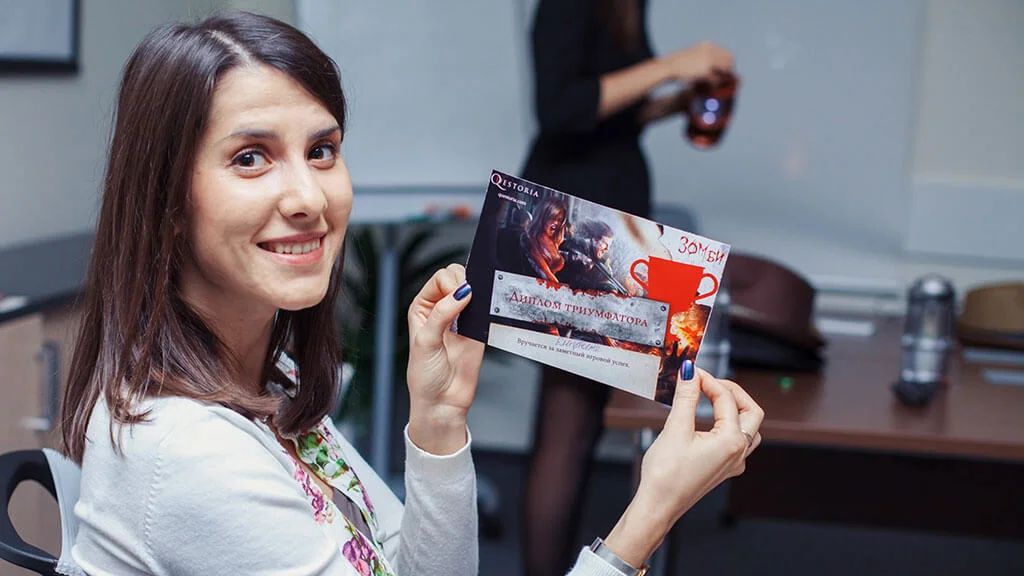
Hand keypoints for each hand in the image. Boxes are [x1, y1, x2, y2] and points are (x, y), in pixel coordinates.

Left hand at [406, 264, 484, 453]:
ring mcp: (461, 318)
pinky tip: (486, 313)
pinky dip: (489, 305)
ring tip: (477, 307)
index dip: (451, 283)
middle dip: (465, 283)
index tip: (457, 296)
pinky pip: (486, 308)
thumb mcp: (426, 342)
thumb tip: (462, 292)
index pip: (440, 279)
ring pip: (474, 289)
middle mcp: (441, 308)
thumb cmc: (425, 376)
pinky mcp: (478, 329)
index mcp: (422, 306)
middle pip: (457, 278)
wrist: (442, 402)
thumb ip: (442, 314)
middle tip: (468, 300)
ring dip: (479, 292)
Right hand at [603, 364, 763, 566]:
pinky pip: (736, 441)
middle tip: (709, 381)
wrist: (658, 506)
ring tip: (712, 396)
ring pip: (748, 428)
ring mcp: (732, 463)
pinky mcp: (722, 468)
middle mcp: (738, 453)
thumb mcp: (675, 429)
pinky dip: (727, 424)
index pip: (726, 399)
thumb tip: (690, 373)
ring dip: (734, 409)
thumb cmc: (666, 477)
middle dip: (731, 392)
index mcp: (731, 442)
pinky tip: (709, 420)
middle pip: (751, 412)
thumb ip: (686, 397)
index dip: (708, 380)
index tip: (691, 371)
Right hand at [661, 41, 734, 82]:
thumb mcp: (693, 54)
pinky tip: (712, 88)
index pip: (726, 53)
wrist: (669, 66)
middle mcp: (711, 51)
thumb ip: (704, 57)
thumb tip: (714, 65)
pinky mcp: (705, 71)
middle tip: (726, 80)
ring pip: (725, 70)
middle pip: (728, 61)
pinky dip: (716, 84)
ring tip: (720, 85)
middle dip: (729, 71)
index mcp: (708, 45)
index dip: (728, 63)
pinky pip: (716, 79)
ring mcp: (709, 60)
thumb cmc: (679, 63)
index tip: (726, 71)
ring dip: (724, 78)